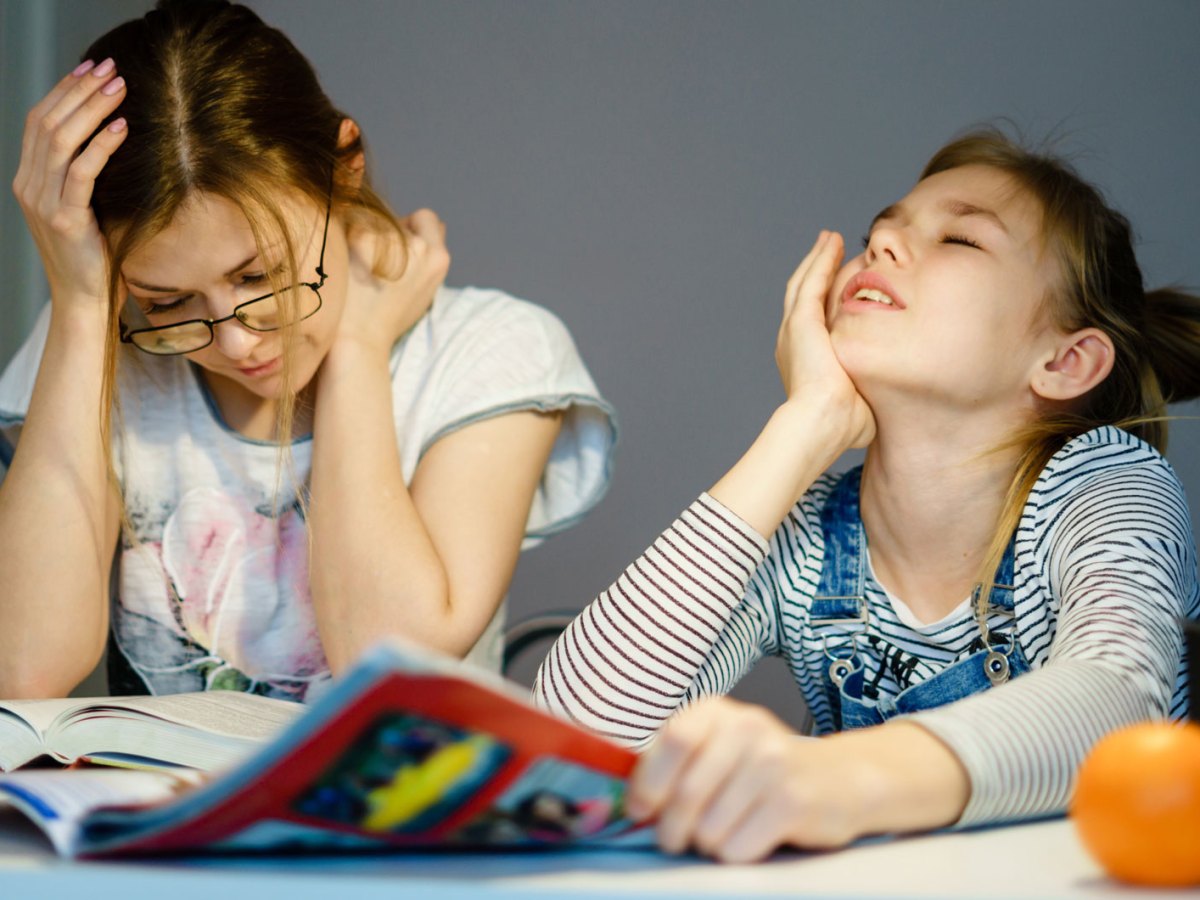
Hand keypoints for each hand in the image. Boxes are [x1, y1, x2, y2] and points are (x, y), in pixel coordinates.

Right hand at [12, 59, 127, 308]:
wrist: (86, 302)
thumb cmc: (95, 256)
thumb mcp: (85, 208)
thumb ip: (84, 177)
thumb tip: (114, 137)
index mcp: (29, 181)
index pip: (40, 122)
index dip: (64, 91)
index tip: (91, 68)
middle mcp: (29, 187)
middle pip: (48, 123)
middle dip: (79, 91)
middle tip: (110, 68)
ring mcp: (43, 204)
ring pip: (62, 142)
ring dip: (92, 109)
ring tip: (120, 88)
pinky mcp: (65, 221)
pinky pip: (82, 173)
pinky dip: (102, 146)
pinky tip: (122, 127)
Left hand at [336, 209, 449, 355]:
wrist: (359, 338)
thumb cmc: (388, 318)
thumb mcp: (423, 290)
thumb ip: (427, 259)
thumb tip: (434, 226)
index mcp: (438, 258)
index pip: (428, 219)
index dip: (412, 226)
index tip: (397, 245)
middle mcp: (419, 246)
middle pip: (398, 222)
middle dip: (385, 237)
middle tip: (372, 267)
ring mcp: (391, 240)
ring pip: (373, 223)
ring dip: (364, 239)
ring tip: (357, 273)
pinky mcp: (360, 237)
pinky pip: (350, 226)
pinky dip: (344, 242)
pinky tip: (344, 268)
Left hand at [626, 697, 876, 861]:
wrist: (839, 779)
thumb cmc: (762, 770)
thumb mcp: (718, 750)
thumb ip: (676, 766)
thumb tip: (630, 803)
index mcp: (716, 712)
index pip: (671, 743)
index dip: (649, 784)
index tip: (642, 810)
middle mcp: (746, 728)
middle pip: (685, 795)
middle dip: (672, 830)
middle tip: (678, 839)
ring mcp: (772, 763)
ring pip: (709, 830)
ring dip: (709, 844)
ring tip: (727, 829)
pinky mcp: (792, 802)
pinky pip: (738, 848)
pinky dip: (736, 853)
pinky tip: (753, 836)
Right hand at [775, 231, 874, 449]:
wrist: (821, 425)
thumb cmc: (842, 427)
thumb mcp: (859, 403)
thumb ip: (870, 392)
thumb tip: (890, 398)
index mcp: (803, 359)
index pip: (812, 320)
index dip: (823, 298)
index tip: (838, 284)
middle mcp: (792, 340)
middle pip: (802, 294)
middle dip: (815, 269)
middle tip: (827, 248)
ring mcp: (794, 329)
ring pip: (804, 281)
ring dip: (817, 258)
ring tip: (829, 238)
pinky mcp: (801, 321)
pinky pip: (811, 281)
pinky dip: (821, 260)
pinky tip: (833, 243)